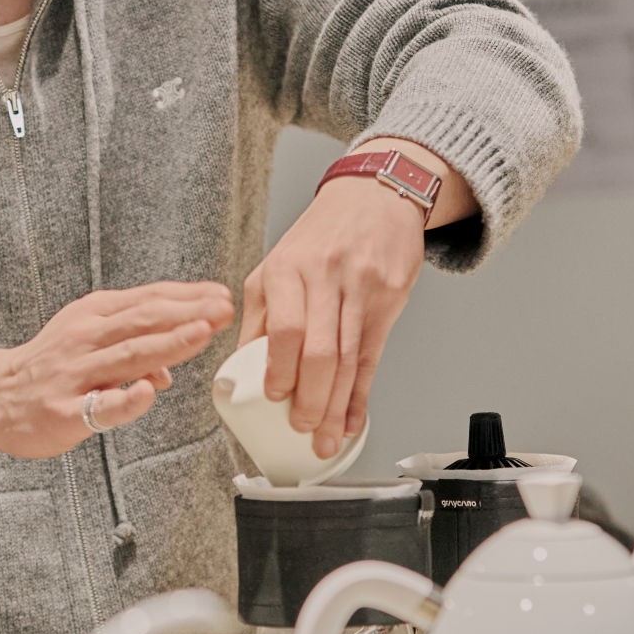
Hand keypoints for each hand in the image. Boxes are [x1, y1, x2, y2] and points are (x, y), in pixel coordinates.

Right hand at [0, 281, 235, 459]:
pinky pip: (100, 405)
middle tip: (223, 309)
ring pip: (127, 355)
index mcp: (92, 315)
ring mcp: (74, 373)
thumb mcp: (87, 340)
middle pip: (142, 320)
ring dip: (168, 343)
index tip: (220, 294)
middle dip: (187, 312)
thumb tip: (169, 368)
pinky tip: (150, 391)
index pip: (146, 299)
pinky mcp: (66, 410)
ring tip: (202, 333)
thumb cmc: (49, 365)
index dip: (186, 295)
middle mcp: (84, 338)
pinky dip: (126, 397)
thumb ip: (132, 345)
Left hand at [239, 167, 426, 459]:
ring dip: (337, 406)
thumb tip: (244, 366)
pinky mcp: (388, 299)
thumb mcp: (278, 262)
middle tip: (302, 429)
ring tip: (325, 439)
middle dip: (312, 399)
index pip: (284, 328)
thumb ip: (262, 313)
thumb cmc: (321, 235)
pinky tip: (353, 418)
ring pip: (348, 359)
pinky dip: (361, 394)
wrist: (375, 195)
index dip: (281, 369)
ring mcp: (360, 289)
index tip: (276, 398)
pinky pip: (372, 357)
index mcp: (286, 269)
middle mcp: (324, 278)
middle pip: (320, 351)